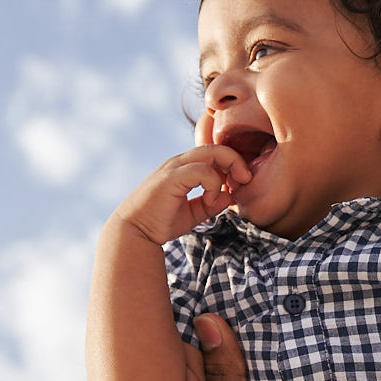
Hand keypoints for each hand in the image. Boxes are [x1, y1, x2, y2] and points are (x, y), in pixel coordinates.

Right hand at [116, 145, 255, 245]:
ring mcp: (174, 168)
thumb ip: (210, 204)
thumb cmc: (159, 224)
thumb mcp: (192, 213)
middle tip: (246, 180)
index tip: (239, 185)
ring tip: (232, 190)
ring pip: (212, 152)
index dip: (232, 165)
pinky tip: (212, 200)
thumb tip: (230, 196)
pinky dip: (214, 184)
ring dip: (230, 168)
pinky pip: (203, 170)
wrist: (135, 233)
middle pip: (216, 147)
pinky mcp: (172, 177)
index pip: (214, 154)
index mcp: (183, 168)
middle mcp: (178, 163)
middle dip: (237, 161)